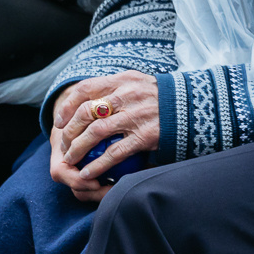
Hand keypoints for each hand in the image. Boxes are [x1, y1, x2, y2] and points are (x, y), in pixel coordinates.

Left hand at [49, 72, 160, 201]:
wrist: (193, 107)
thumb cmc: (162, 97)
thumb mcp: (139, 82)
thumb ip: (116, 87)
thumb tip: (88, 98)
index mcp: (123, 80)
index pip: (85, 89)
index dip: (67, 107)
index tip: (60, 122)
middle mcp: (127, 95)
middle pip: (85, 112)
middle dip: (69, 132)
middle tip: (64, 145)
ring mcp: (135, 116)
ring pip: (95, 133)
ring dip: (77, 149)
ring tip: (70, 161)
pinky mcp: (145, 136)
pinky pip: (114, 153)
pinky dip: (97, 165)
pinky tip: (88, 173)